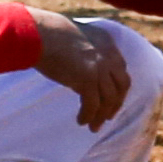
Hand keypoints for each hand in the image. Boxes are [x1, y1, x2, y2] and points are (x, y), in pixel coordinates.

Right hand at [30, 10, 133, 130]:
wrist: (41, 34)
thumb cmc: (50, 34)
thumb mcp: (77, 37)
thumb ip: (86, 49)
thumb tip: (81, 66)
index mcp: (108, 43)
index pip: (121, 69)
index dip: (118, 87)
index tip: (112, 99)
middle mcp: (109, 56)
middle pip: (122, 86)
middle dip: (116, 104)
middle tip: (107, 117)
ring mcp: (100, 68)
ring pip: (109, 99)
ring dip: (102, 115)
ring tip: (93, 127)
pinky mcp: (87, 80)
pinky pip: (92, 105)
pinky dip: (88, 115)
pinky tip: (81, 121)